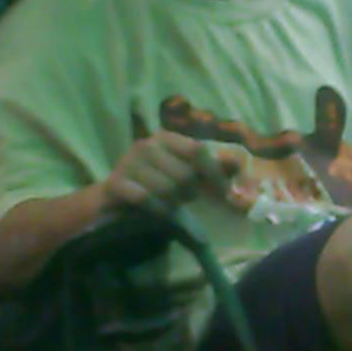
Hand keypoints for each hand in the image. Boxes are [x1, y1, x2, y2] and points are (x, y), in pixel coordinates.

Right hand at [102, 130, 255, 213]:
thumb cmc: (155, 186)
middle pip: (185, 174)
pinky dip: (156, 210)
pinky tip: (154, 212)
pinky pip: (146, 200)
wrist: (113, 201)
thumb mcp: (185, 175)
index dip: (215, 173)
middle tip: (181, 198)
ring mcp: (129, 162)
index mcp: (167, 138)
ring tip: (166, 204)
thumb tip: (238, 164)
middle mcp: (147, 145)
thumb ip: (211, 169)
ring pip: (167, 189)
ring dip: (171, 204)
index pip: (198, 150)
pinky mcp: (116, 183)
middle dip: (188, 193)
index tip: (226, 194)